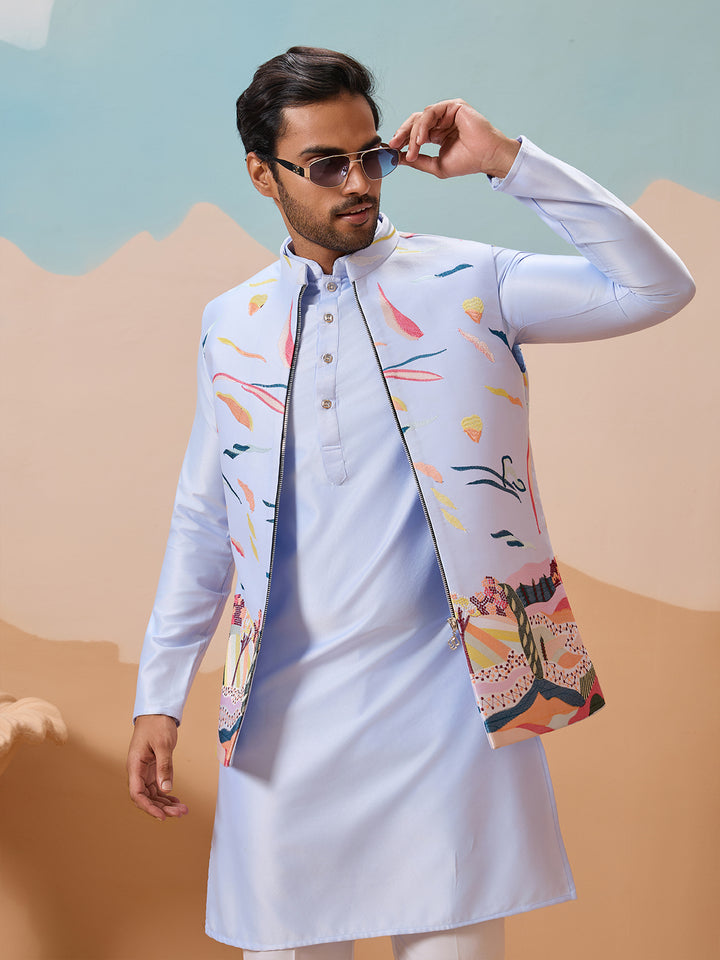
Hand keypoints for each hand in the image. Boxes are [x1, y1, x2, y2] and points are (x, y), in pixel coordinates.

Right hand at [127, 714, 188, 821]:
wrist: (157, 712)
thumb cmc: (157, 725)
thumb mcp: (163, 745)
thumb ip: (164, 767)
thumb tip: (166, 789)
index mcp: (135, 766)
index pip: (137, 794)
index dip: (148, 807)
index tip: (162, 816)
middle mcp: (137, 771)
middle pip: (146, 797)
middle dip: (162, 807)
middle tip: (180, 813)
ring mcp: (144, 770)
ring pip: (153, 793)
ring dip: (165, 803)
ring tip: (182, 810)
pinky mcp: (152, 768)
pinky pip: (157, 786)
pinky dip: (166, 794)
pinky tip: (176, 800)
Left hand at [388, 99, 520, 179]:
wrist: (486, 157)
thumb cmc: (467, 162)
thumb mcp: (435, 165)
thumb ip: (417, 160)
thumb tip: (397, 158)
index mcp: (437, 133)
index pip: (415, 133)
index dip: (402, 141)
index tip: (391, 151)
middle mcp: (441, 121)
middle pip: (414, 122)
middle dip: (402, 134)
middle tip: (394, 145)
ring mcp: (447, 112)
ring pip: (421, 118)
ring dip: (413, 135)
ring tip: (413, 150)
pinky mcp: (453, 106)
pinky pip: (431, 113)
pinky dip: (423, 126)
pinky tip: (420, 140)